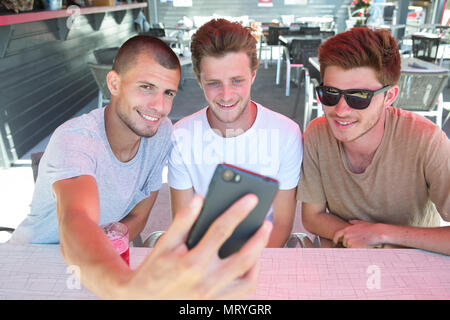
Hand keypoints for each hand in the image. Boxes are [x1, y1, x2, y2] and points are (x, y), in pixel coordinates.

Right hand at [113, 194, 272, 298]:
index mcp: (192, 263)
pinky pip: (242, 293)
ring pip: (248, 280)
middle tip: (265, 223)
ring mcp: (213, 297)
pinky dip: (249, 277)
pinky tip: (248, 264)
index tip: (251, 199)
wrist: (142, 301)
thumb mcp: (164, 243)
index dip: (238, 212)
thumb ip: (183, 220)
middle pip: (244, 258)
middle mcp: (206, 282)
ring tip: (258, 244)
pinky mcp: (216, 305)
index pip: (221, 231)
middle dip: (259, 238)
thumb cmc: (153, 271)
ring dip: (257, 260)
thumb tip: (199, 199)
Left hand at [333, 220, 385, 247]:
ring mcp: (350, 241)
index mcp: (348, 229)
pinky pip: (353, 250)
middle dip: (349, 243)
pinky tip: (362, 247)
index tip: (335, 242)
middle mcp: (347, 235)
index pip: (337, 234)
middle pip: (344, 242)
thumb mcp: (361, 223)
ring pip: (349, 247)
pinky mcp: (354, 246)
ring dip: (353, 247)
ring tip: (361, 244)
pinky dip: (356, 250)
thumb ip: (354, 222)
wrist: (377, 233)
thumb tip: (349, 221)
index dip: (335, 238)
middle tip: (357, 243)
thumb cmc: (371, 228)